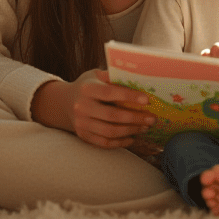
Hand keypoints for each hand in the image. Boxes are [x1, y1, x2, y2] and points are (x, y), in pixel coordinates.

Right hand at [31, 70, 154, 148]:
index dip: (129, 96)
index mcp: (87, 89)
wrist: (66, 102)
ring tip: (145, 127)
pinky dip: (120, 142)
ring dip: (131, 130)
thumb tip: (139, 79)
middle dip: (135, 118)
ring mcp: (81, 123)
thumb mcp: (97, 75)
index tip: (147, 100)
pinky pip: (104, 143)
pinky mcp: (83, 135)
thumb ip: (113, 76)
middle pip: (112, 116)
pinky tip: (133, 137)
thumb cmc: (89, 85)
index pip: (110, 93)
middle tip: (152, 118)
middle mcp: (82, 107)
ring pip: (110, 132)